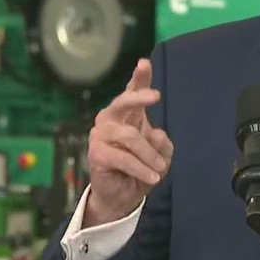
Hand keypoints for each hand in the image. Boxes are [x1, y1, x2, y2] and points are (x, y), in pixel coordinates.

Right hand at [83, 59, 174, 224]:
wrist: (122, 196)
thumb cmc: (141, 169)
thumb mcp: (160, 155)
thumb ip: (162, 143)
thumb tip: (156, 133)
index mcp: (128, 114)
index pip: (133, 92)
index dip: (139, 78)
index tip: (144, 63)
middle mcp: (111, 119)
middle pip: (123, 102)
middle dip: (139, 97)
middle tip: (156, 96)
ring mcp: (101, 135)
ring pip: (130, 136)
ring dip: (149, 154)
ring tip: (161, 169)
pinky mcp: (97, 154)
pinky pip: (124, 158)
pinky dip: (141, 168)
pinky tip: (153, 177)